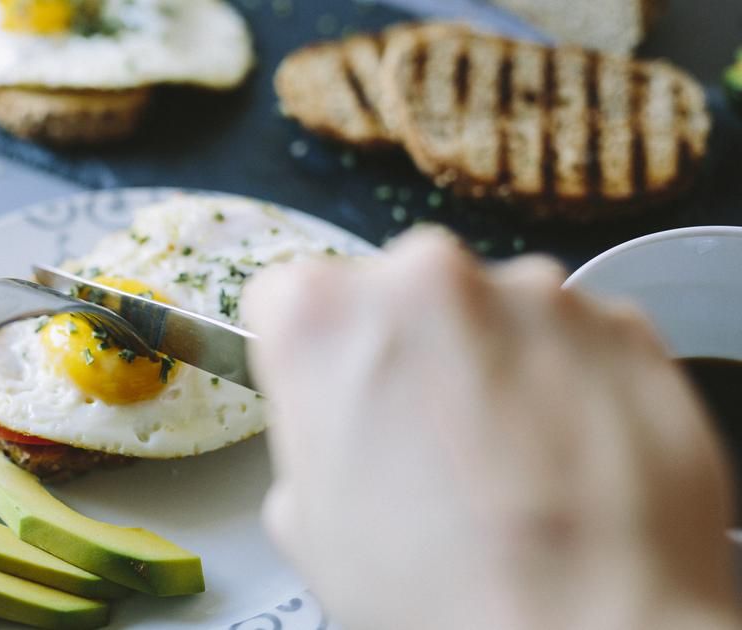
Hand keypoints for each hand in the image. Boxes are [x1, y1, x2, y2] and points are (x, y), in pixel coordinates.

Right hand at [243, 228, 738, 629]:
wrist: (586, 626)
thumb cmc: (438, 587)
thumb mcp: (308, 525)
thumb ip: (310, 439)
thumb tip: (344, 436)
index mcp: (321, 316)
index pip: (287, 296)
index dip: (307, 352)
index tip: (331, 386)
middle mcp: (425, 276)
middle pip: (398, 289)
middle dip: (409, 346)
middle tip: (425, 437)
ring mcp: (533, 292)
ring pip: (493, 309)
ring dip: (492, 361)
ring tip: (508, 460)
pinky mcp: (620, 321)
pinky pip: (574, 337)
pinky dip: (566, 378)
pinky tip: (564, 455)